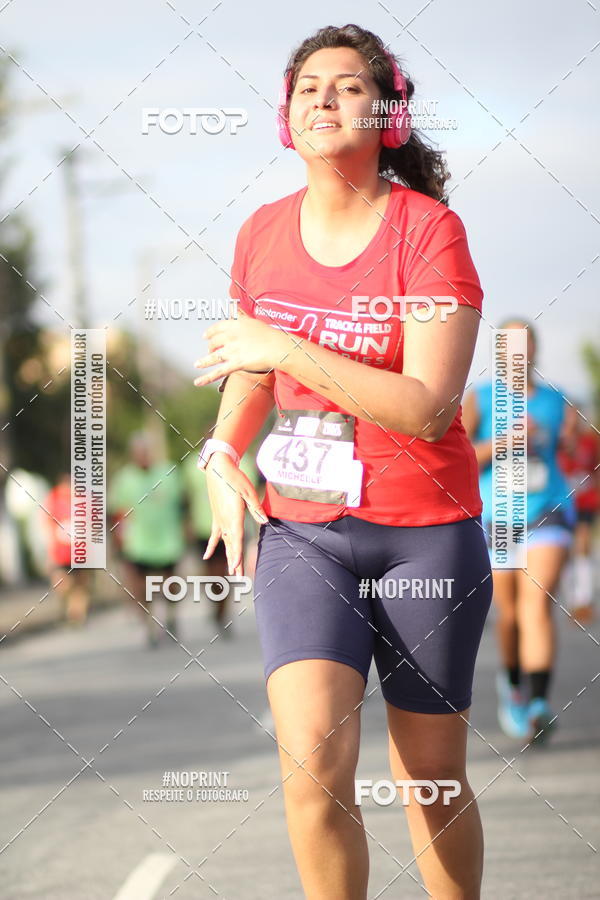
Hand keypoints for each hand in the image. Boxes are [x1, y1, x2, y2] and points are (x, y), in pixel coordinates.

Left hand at [193, 310, 286, 386]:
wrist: (278, 347)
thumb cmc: (268, 334)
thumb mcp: (252, 320)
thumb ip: (239, 313)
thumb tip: (231, 304)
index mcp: (234, 325)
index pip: (217, 328)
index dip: (210, 332)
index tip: (205, 336)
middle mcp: (230, 337)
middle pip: (214, 342)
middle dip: (211, 347)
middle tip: (210, 351)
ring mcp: (232, 351)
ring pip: (213, 357)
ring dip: (204, 361)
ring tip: (197, 364)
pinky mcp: (236, 364)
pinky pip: (218, 372)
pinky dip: (207, 378)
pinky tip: (197, 382)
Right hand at [203, 453, 267, 575]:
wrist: (218, 469)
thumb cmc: (236, 478)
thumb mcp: (248, 491)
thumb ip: (256, 508)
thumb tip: (265, 522)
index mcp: (233, 516)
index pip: (236, 540)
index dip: (237, 555)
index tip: (237, 568)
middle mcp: (224, 521)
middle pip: (231, 545)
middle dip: (235, 562)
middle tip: (239, 577)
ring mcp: (219, 520)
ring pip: (225, 543)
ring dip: (228, 557)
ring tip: (231, 572)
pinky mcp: (217, 517)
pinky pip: (214, 535)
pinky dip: (212, 546)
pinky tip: (206, 556)